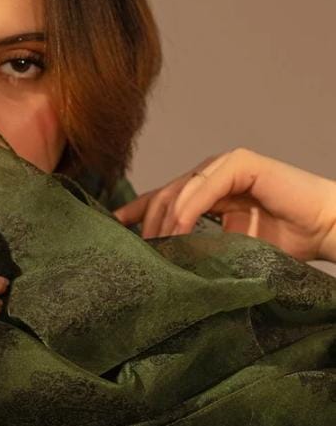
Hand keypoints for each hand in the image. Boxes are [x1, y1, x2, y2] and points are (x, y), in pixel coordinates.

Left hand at [111, 147, 335, 262]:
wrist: (325, 230)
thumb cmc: (284, 243)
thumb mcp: (229, 249)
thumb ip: (199, 247)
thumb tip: (163, 262)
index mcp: (206, 192)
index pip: (162, 198)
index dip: (135, 211)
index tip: (111, 228)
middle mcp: (211, 174)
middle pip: (164, 195)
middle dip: (146, 224)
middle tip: (139, 253)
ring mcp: (225, 165)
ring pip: (179, 189)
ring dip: (164, 221)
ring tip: (156, 248)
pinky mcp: (242, 163)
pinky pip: (204, 186)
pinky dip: (188, 208)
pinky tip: (177, 230)